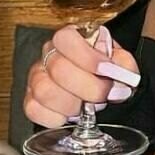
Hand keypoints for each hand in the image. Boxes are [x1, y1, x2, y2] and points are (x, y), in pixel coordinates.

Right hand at [23, 25, 140, 128]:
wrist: (97, 84)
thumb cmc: (106, 70)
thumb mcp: (120, 61)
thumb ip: (124, 64)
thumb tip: (121, 75)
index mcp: (70, 37)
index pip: (66, 39)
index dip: (88, 57)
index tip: (107, 71)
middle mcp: (48, 54)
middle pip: (58, 69)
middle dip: (88, 87)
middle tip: (106, 94)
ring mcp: (36, 77)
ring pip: (44, 91)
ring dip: (73, 104)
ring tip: (88, 107)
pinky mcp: (31, 99)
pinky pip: (33, 110)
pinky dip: (56, 117)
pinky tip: (71, 114)